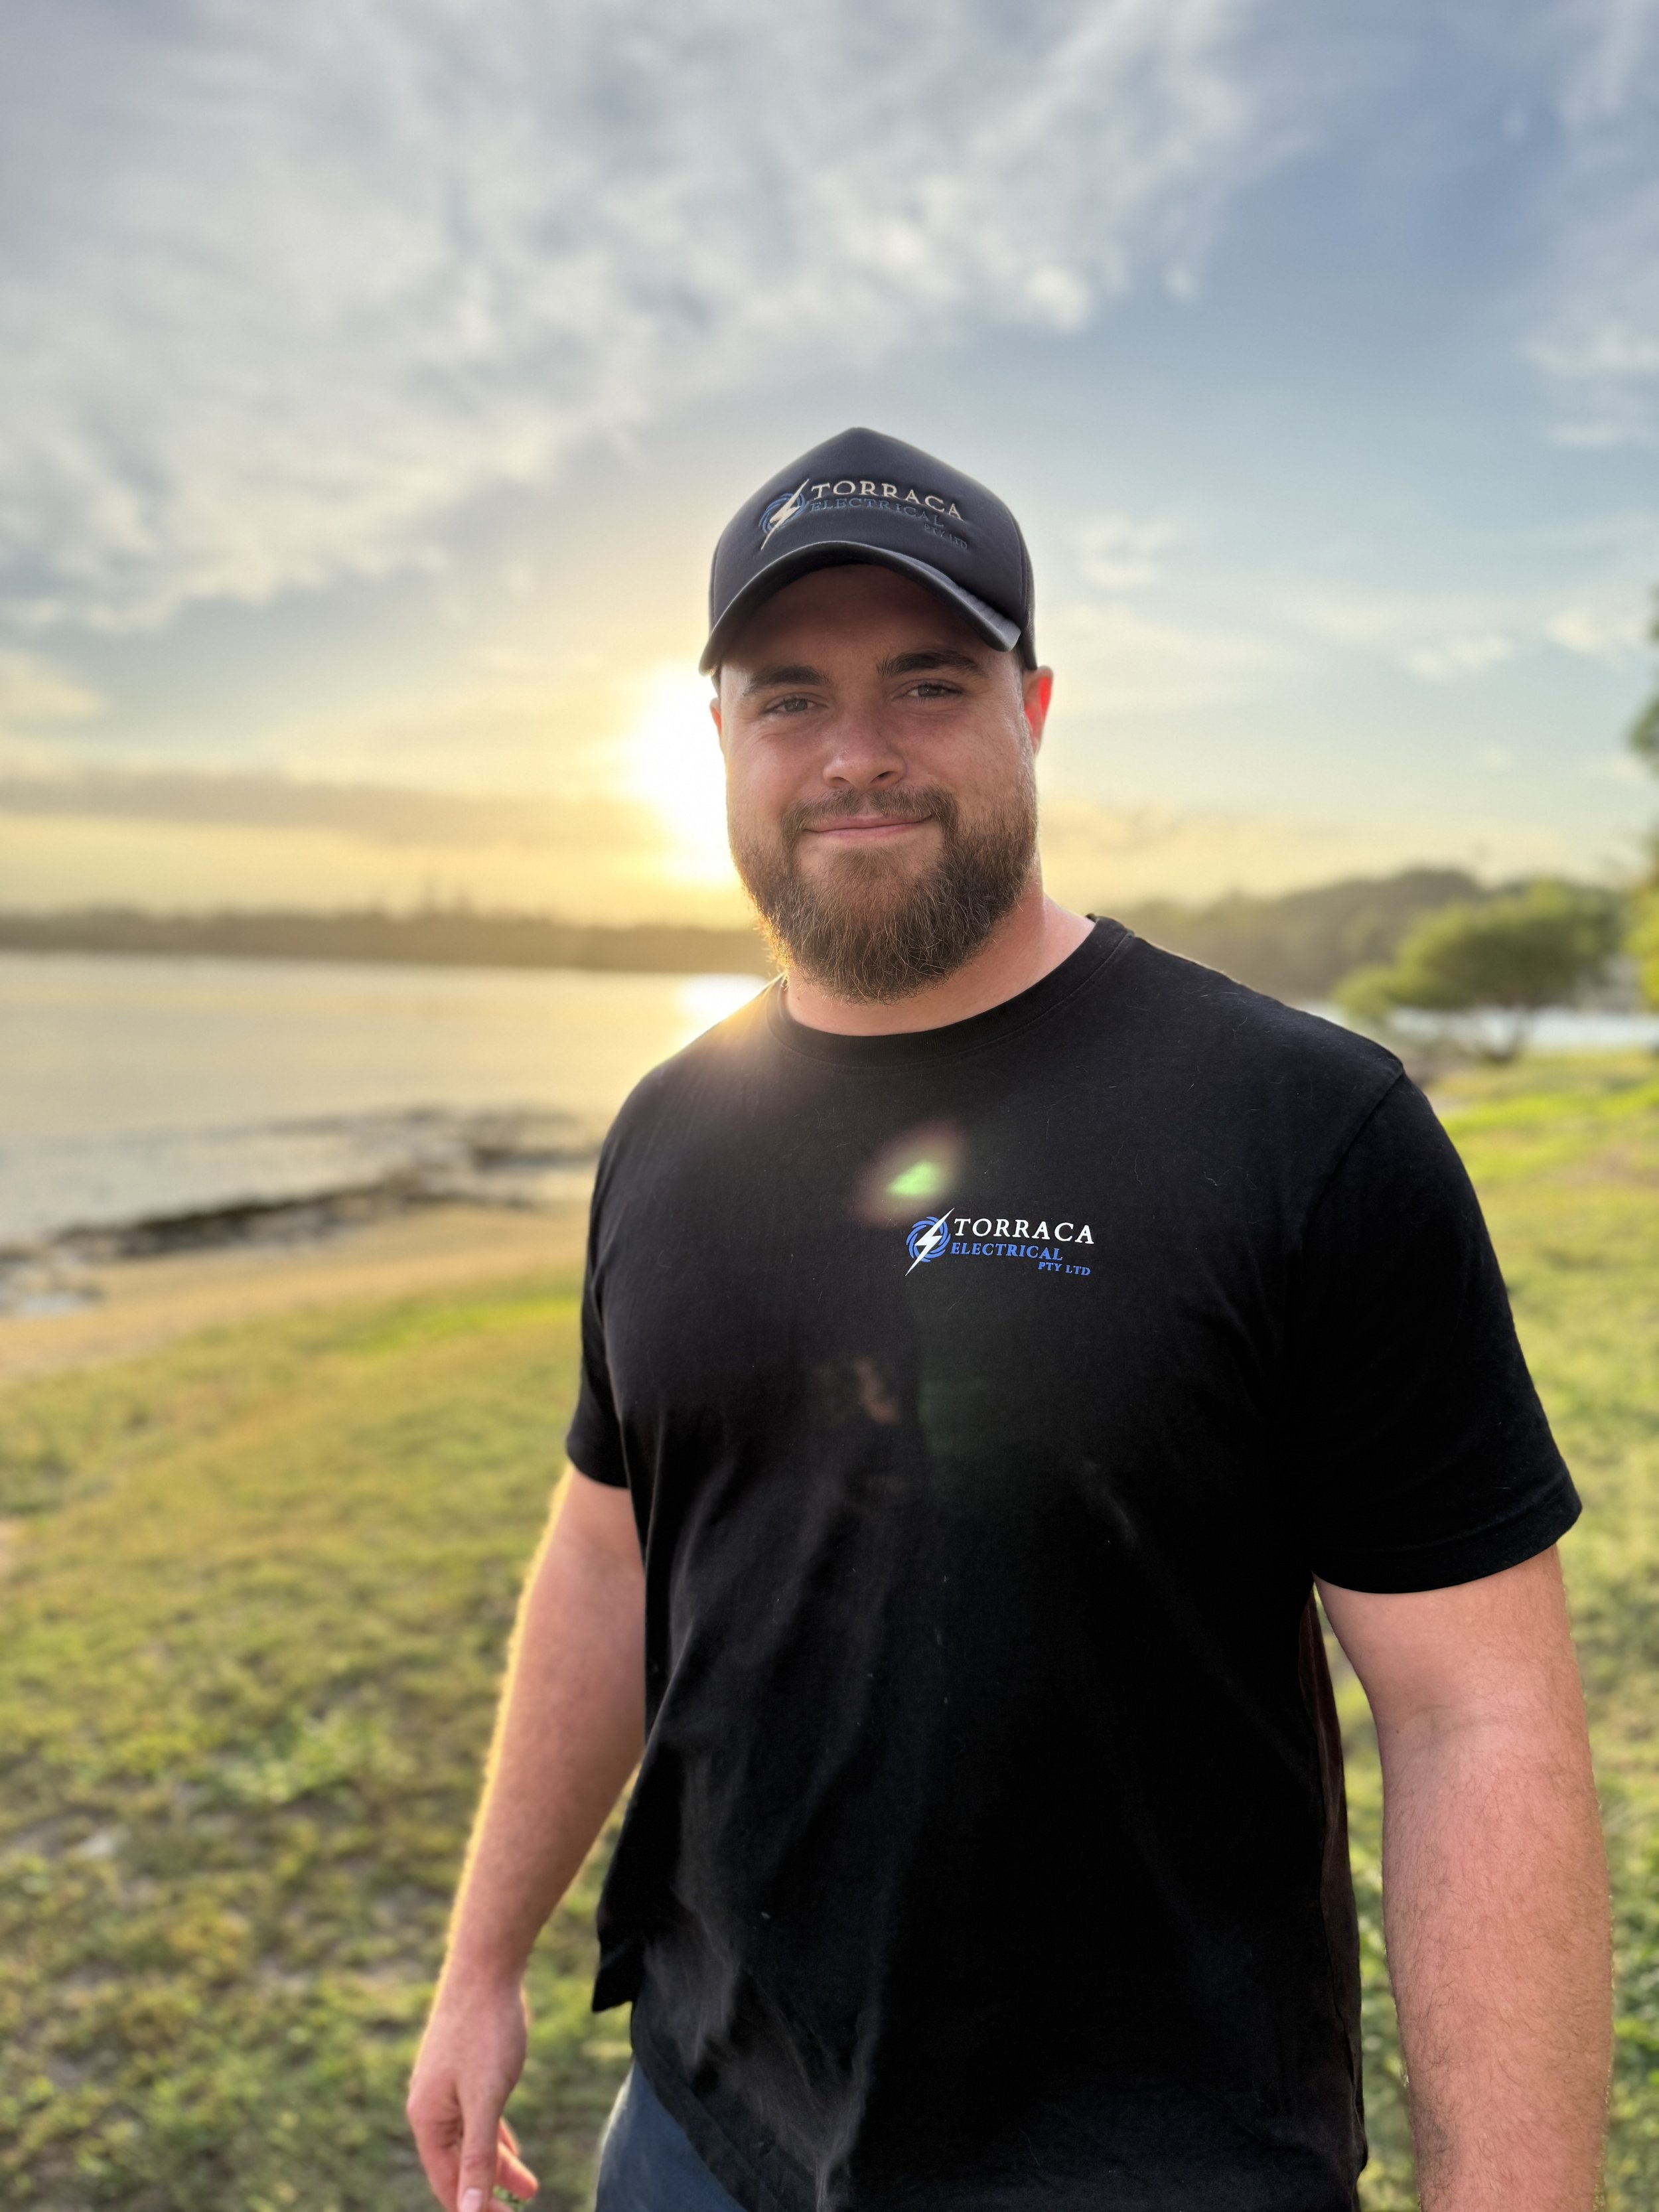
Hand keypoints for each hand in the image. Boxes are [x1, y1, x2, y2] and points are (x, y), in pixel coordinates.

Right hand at [407, 1978, 539, 2211]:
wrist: (486, 1967)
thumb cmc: (485, 2031)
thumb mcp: (485, 2099)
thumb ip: (476, 2155)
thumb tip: (467, 2211)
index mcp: (426, 2119)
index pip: (446, 2182)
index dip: (472, 2208)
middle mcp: (429, 2107)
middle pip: (458, 2164)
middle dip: (488, 2191)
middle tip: (523, 2207)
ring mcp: (445, 2087)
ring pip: (471, 2140)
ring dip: (498, 2165)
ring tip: (529, 2189)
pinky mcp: (462, 2071)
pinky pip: (477, 2117)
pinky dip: (495, 2137)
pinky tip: (512, 2151)